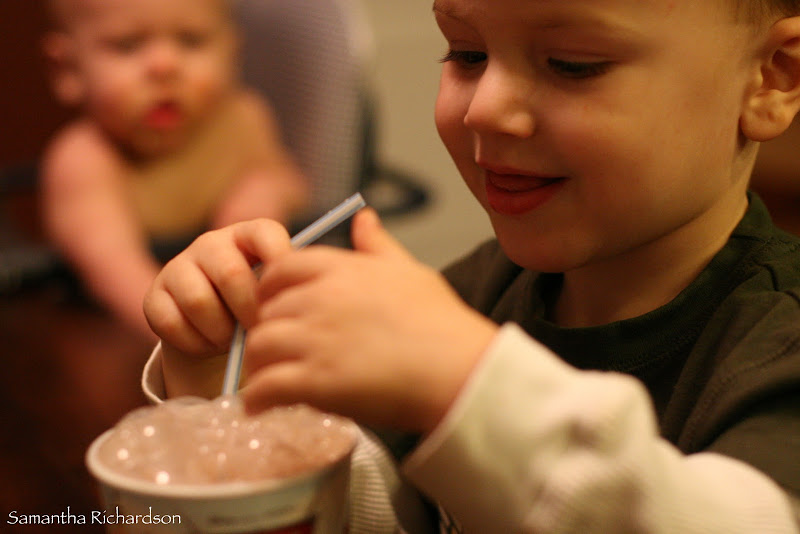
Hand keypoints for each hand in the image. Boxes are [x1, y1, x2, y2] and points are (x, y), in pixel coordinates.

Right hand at [143, 219, 292, 397]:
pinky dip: (195, 343)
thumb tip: (309, 292)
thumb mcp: (280, 291)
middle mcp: (212, 243)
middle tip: (260, 332)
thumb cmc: (258, 306)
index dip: (281, 265)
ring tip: (233, 341)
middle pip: (232, 274)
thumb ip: (291, 284)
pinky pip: (172, 323)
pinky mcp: (154, 295)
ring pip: (199, 302)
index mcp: (249, 234)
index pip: (267, 234)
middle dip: (250, 312)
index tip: (288, 296)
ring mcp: (179, 266)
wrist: (217, 329)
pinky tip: (209, 345)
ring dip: (221, 332)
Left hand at [241, 208, 498, 432]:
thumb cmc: (441, 322)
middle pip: (266, 310)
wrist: (459, 370)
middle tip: (270, 352)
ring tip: (262, 380)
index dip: (272, 289)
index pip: (282, 269)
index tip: (276, 307)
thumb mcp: (410, 271)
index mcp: (341, 269)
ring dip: (256, 365)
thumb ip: (378, 245)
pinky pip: (265, 387)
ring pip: (259, 346)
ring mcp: (316, 339)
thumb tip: (363, 216)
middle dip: (264, 330)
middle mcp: (321, 299)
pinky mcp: (316, 382)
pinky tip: (259, 407)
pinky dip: (256, 398)